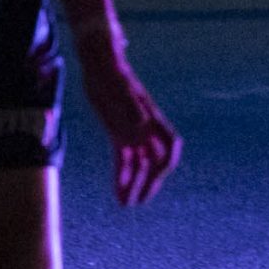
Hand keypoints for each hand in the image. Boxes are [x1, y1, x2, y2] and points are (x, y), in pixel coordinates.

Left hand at [81, 58, 181, 205]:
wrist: (100, 65)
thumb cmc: (112, 73)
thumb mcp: (119, 87)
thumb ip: (130, 106)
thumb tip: (142, 125)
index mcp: (151, 118)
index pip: (169, 145)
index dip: (166, 162)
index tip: (157, 175)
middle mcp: (145, 129)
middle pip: (154, 161)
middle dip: (149, 182)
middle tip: (140, 201)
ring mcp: (132, 133)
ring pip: (139, 165)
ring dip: (135, 184)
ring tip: (126, 204)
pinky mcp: (118, 134)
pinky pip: (123, 160)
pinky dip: (122, 176)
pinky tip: (119, 191)